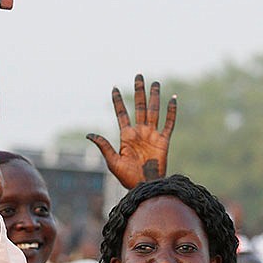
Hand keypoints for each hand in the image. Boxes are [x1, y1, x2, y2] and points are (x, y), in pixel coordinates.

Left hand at [87, 74, 176, 189]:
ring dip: (154, 96)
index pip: (122, 113)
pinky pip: (169, 123)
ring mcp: (152, 135)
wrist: (145, 186)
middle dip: (139, 91)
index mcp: (127, 136)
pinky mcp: (163, 141)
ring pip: (154, 110)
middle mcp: (140, 132)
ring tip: (155, 82)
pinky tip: (173, 99)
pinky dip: (171, 112)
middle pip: (139, 106)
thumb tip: (89, 134)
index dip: (118, 101)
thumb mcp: (113, 161)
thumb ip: (104, 146)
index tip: (114, 88)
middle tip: (138, 76)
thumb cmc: (128, 177)